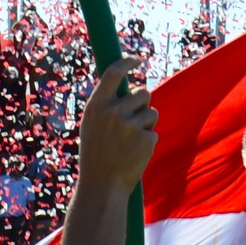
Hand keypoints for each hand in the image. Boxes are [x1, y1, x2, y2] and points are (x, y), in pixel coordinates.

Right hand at [78, 59, 157, 193]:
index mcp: (96, 106)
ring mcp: (129, 125)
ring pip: (151, 112)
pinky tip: (135, 154)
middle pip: (142, 93)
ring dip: (146, 124)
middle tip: (131, 124)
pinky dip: (147, 141)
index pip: (113, 73)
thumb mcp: (92, 125)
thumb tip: (128, 87)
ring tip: (130, 142)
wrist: (103, 185)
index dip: (126, 63)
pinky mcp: (145, 138)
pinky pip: (153, 131)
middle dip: (142, 105)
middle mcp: (112, 112)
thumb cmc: (97, 153)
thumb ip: (106, 105)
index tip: (136, 60)